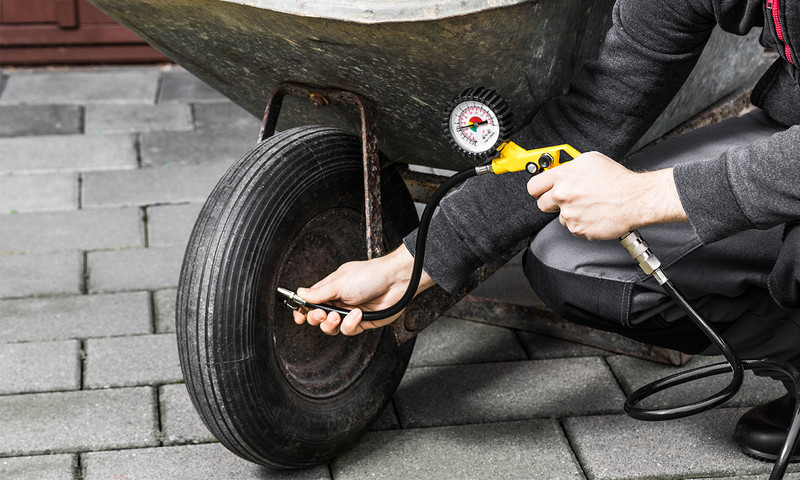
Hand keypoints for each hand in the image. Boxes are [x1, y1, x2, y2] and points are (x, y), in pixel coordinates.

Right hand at [293, 245, 434, 335]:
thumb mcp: (339, 283)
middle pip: (318, 317)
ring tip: (339, 315)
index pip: (310, 301)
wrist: (395, 282)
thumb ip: (318, 292)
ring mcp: (350, 312)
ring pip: (332, 328)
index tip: (299, 316)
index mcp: (331, 288)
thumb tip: (300, 293)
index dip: (303, 310)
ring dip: (332, 324)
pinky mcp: (362, 322)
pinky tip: (358, 315)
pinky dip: (351, 324)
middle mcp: (339, 300)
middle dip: (316, 318)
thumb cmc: (369, 275)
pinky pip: (348, 330)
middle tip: (321, 315)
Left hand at [526, 151, 686, 239]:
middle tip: (566, 198)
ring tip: (588, 205)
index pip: (533, 186)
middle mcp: (563, 196)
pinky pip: (574, 228)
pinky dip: (582, 223)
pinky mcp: (579, 229)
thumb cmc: (616, 178)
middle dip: (552, 202)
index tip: (541, 190)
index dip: (537, 189)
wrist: (635, 198)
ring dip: (570, 213)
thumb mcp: (589, 160)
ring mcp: (570, 214)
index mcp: (563, 177)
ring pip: (560, 217)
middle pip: (542, 204)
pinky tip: (594, 214)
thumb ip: (568, 166)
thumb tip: (556, 170)